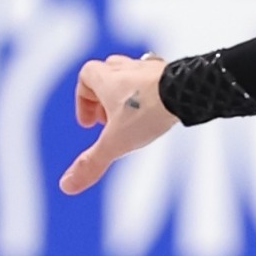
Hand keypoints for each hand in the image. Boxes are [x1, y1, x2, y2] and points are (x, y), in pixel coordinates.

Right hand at [58, 54, 179, 194]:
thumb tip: (67, 186)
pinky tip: (160, 113)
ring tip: (135, 119)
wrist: (188, 91)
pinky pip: (158, 80)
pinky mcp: (174, 74)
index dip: (83, 98)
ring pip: (134, 75)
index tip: (90, 122)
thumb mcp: (117, 142)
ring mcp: (153, 69)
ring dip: (129, 94)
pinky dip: (153, 95)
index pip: (86, 75)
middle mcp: (129, 69)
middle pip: (108, 73)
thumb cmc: (149, 110)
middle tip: (111, 120)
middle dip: (104, 96)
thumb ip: (92, 163)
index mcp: (109, 78)